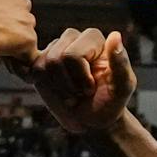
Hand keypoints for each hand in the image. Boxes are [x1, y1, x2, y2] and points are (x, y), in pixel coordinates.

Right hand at [16, 28, 135, 133]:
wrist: (94, 120)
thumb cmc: (111, 102)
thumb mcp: (122, 87)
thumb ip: (121, 62)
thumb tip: (115, 35)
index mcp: (94, 38)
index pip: (74, 55)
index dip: (81, 78)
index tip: (92, 88)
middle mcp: (74, 37)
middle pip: (57, 58)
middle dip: (69, 84)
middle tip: (81, 92)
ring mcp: (56, 48)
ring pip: (45, 66)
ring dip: (60, 88)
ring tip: (73, 92)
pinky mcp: (42, 62)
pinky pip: (35, 71)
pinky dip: (49, 87)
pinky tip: (61, 91)